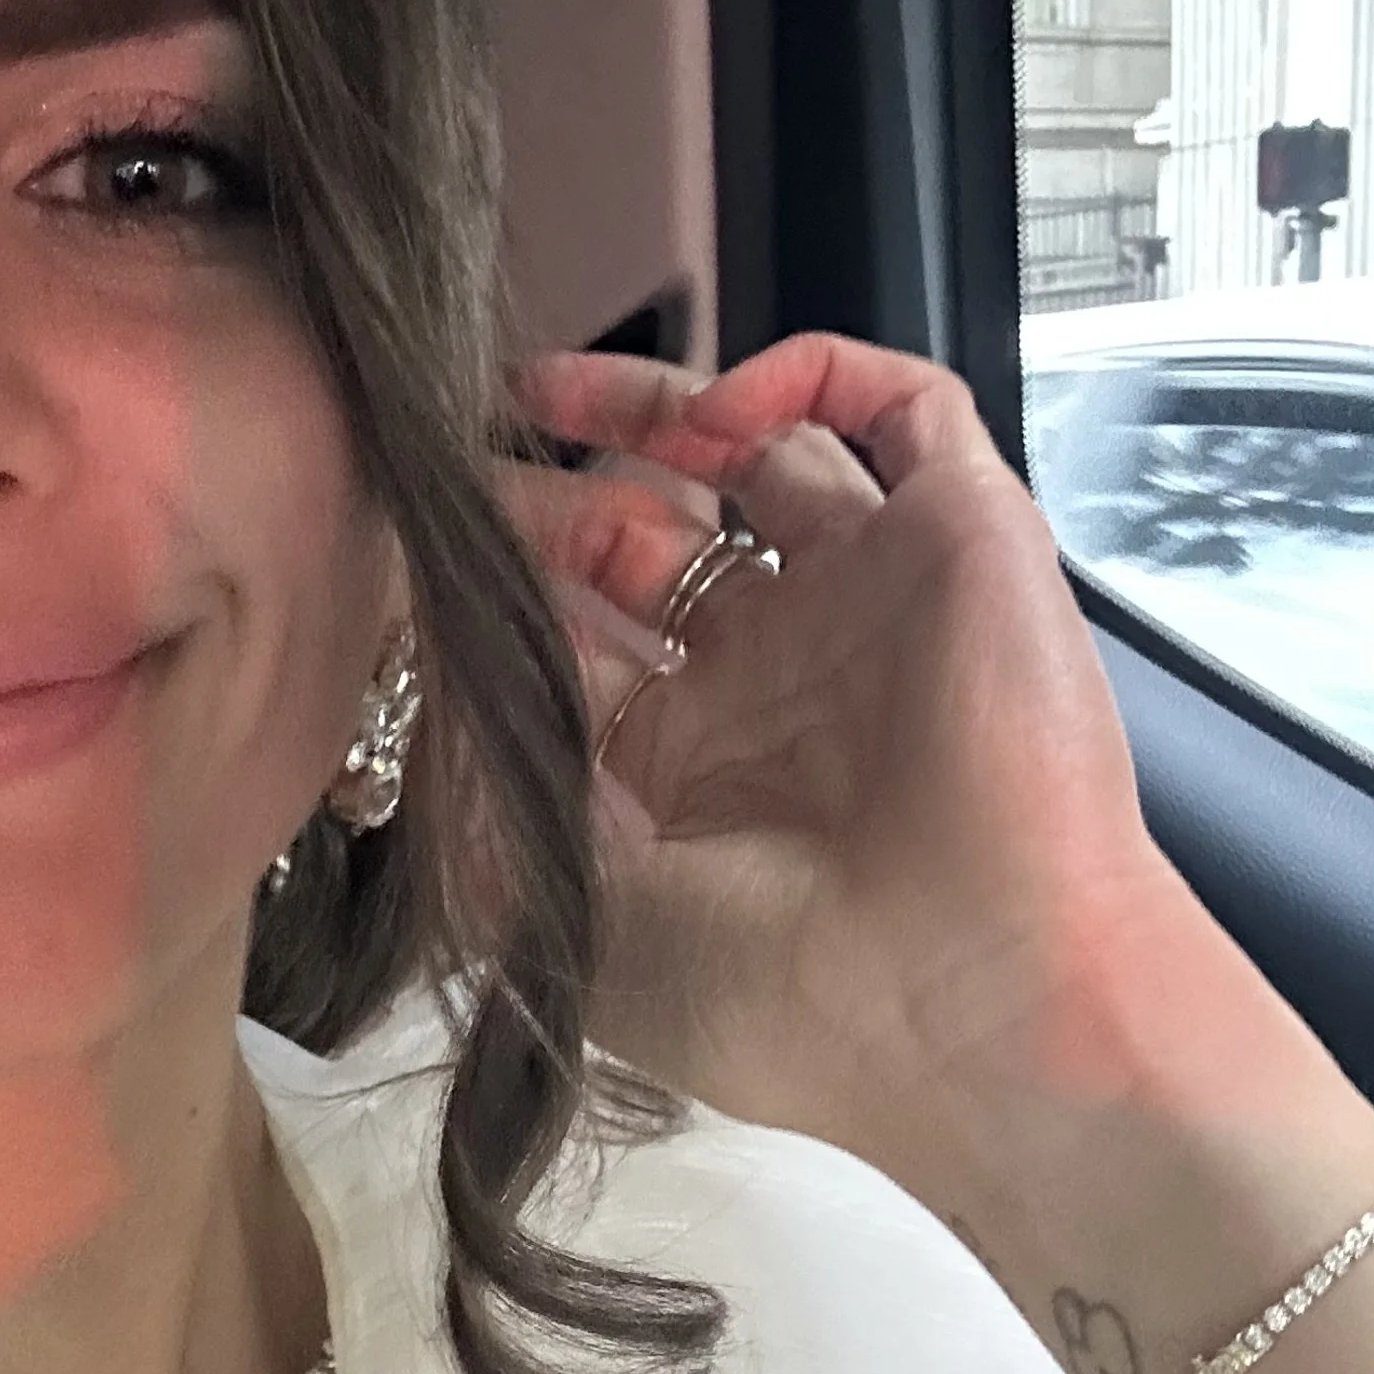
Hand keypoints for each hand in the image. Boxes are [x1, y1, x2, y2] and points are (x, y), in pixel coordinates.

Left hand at [494, 333, 1206, 1185]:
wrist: (968, 1000)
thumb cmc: (781, 997)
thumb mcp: (566, 913)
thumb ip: (479, 796)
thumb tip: (421, 693)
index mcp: (689, 772)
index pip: (577, 638)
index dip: (493, 587)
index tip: (405, 547)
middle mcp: (779, 678)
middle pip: (647, 535)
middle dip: (549, 496)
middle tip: (456, 464)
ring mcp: (869, 605)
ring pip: (761, 453)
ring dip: (654, 407)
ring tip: (545, 395)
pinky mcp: (962, 540)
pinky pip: (905, 408)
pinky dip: (810, 374)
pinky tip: (716, 415)